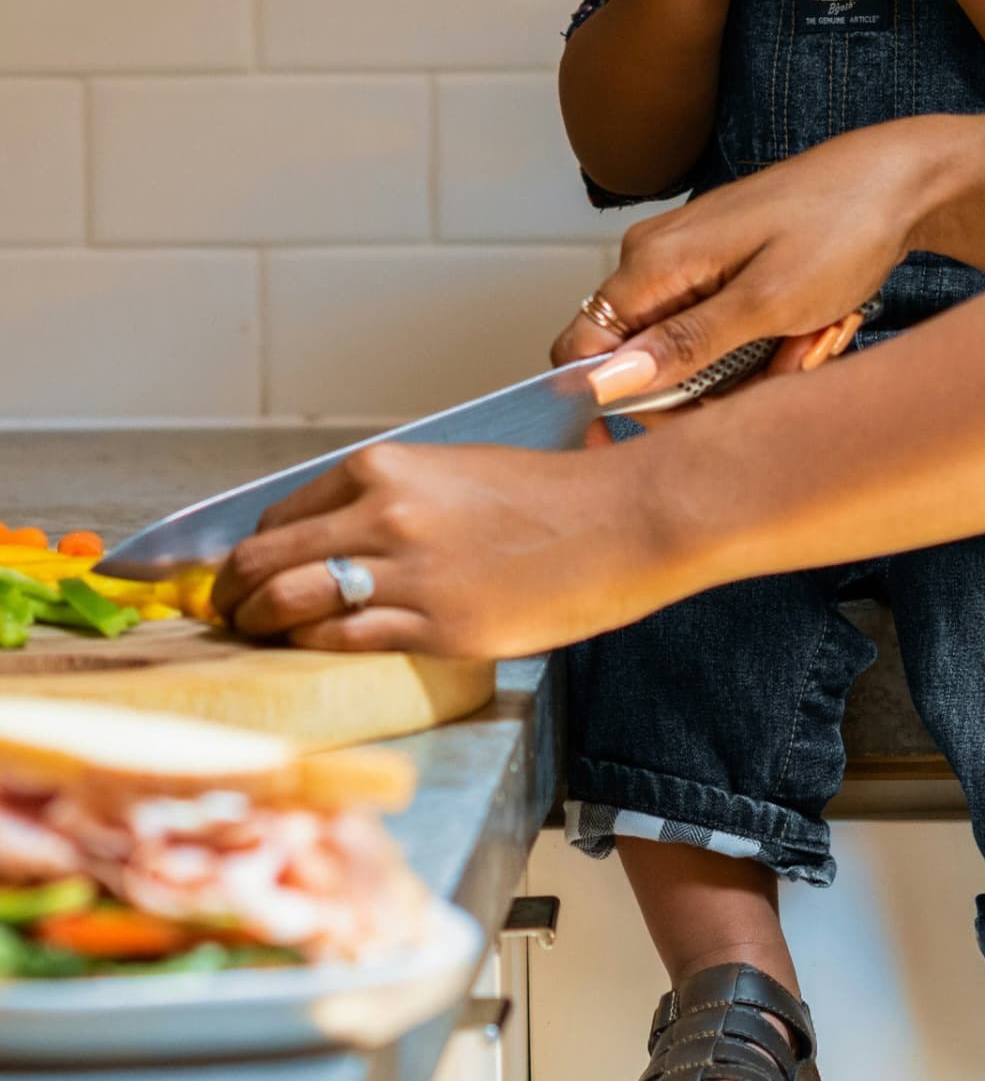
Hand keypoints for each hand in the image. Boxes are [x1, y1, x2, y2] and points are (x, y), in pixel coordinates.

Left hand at [210, 437, 671, 657]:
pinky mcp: (435, 626)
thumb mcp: (457, 472)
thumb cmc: (552, 495)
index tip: (243, 572)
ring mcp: (406, 573)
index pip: (279, 513)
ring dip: (259, 626)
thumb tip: (334, 538)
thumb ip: (393, 499)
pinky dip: (313, 648)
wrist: (622, 520)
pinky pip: (341, 641)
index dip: (250, 551)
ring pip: (287, 605)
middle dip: (233, 594)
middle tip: (229, 614)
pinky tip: (314, 650)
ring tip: (258, 639)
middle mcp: (384, 513)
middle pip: (264, 561)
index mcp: (386, 466)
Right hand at [549, 121, 938, 400]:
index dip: (608, 404)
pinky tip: (812, 327)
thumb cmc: (841, 226)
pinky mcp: (725, 267)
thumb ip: (686, 345)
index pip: (582, 350)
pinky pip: (726, 332)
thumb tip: (609, 382)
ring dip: (756, 368)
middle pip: (647, 362)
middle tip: (785, 367)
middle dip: (716, 388)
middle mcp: (658, 258)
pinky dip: (769, 343)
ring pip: (696, 354)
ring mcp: (692, 261)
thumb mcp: (768, 302)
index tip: (664, 440)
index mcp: (653, 261)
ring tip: (811, 339)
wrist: (901, 181)